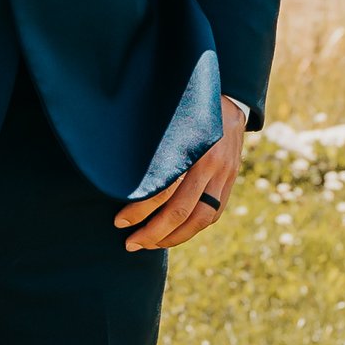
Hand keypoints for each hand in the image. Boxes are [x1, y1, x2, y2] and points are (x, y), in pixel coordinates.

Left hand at [114, 98, 249, 253]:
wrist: (229, 99)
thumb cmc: (186, 108)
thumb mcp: (166, 118)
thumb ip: (148, 142)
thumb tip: (114, 168)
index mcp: (189, 146)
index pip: (163, 189)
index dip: (139, 210)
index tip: (119, 221)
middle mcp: (210, 163)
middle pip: (180, 210)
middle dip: (153, 233)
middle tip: (130, 243)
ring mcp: (224, 173)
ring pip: (200, 218)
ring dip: (173, 238)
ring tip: (150, 245)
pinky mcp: (231, 180)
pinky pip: (214, 214)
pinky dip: (193, 229)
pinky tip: (174, 235)